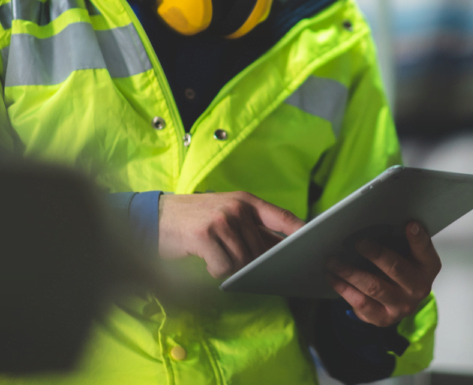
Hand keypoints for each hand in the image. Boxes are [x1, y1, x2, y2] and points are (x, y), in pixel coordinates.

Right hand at [158, 192, 304, 277]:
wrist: (156, 215)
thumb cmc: (196, 219)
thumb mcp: (227, 215)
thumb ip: (252, 229)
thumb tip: (280, 249)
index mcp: (246, 201)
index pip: (282, 216)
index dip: (300, 231)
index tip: (315, 242)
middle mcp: (237, 208)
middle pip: (260, 250)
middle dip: (250, 262)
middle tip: (229, 259)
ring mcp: (221, 220)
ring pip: (242, 261)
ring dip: (229, 267)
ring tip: (213, 256)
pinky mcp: (204, 235)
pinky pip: (222, 267)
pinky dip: (214, 271)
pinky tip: (204, 259)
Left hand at [325, 221, 440, 327]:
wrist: (396, 301)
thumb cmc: (398, 267)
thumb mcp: (405, 253)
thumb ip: (397, 238)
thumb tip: (371, 221)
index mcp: (427, 266)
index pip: (424, 250)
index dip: (418, 238)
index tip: (410, 224)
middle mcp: (418, 288)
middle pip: (396, 268)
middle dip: (376, 254)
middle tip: (357, 242)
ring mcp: (401, 306)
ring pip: (373, 287)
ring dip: (350, 272)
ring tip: (332, 260)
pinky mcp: (383, 318)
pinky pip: (360, 302)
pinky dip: (343, 287)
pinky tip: (331, 276)